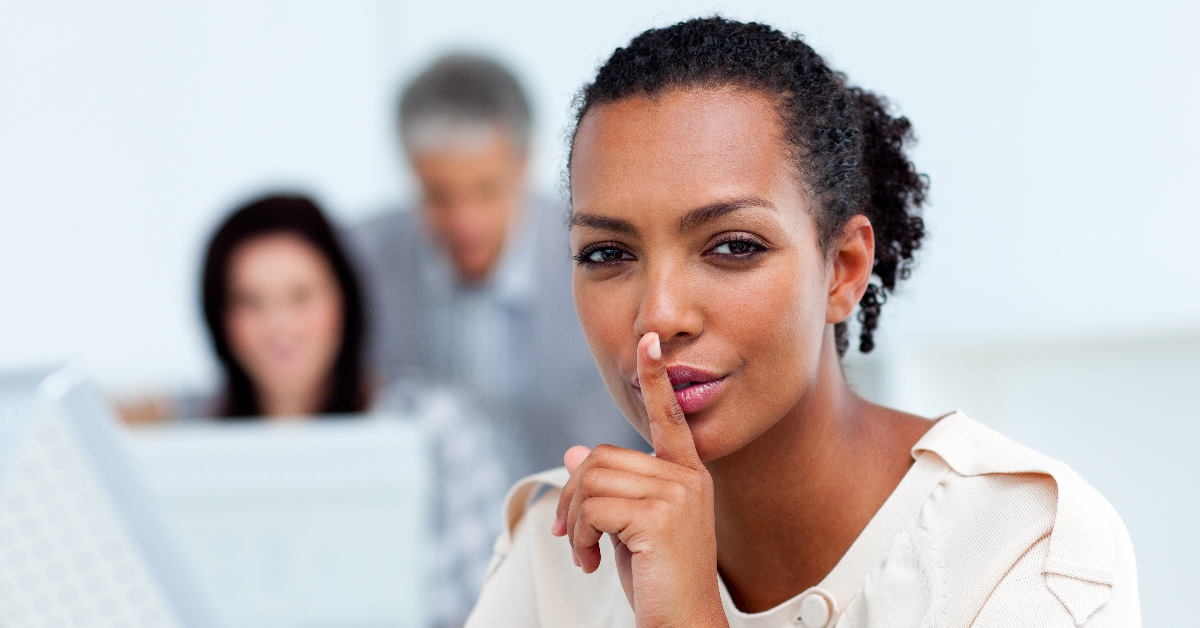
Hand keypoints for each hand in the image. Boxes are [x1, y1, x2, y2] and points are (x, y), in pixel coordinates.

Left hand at [551, 332, 727, 627]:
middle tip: (574, 535)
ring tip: (587, 551)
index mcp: (685, 475)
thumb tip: (576, 451)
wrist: (682, 623)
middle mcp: (686, 479)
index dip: (655, 378)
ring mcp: (677, 495)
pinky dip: (580, 536)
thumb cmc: (660, 581)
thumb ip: (610, 488)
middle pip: (601, 458)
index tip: (647, 341)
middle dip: (574, 498)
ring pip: (591, 481)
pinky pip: (593, 507)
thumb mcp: (627, 526)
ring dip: (575, 522)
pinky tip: (593, 560)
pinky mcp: (660, 517)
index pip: (667, 417)